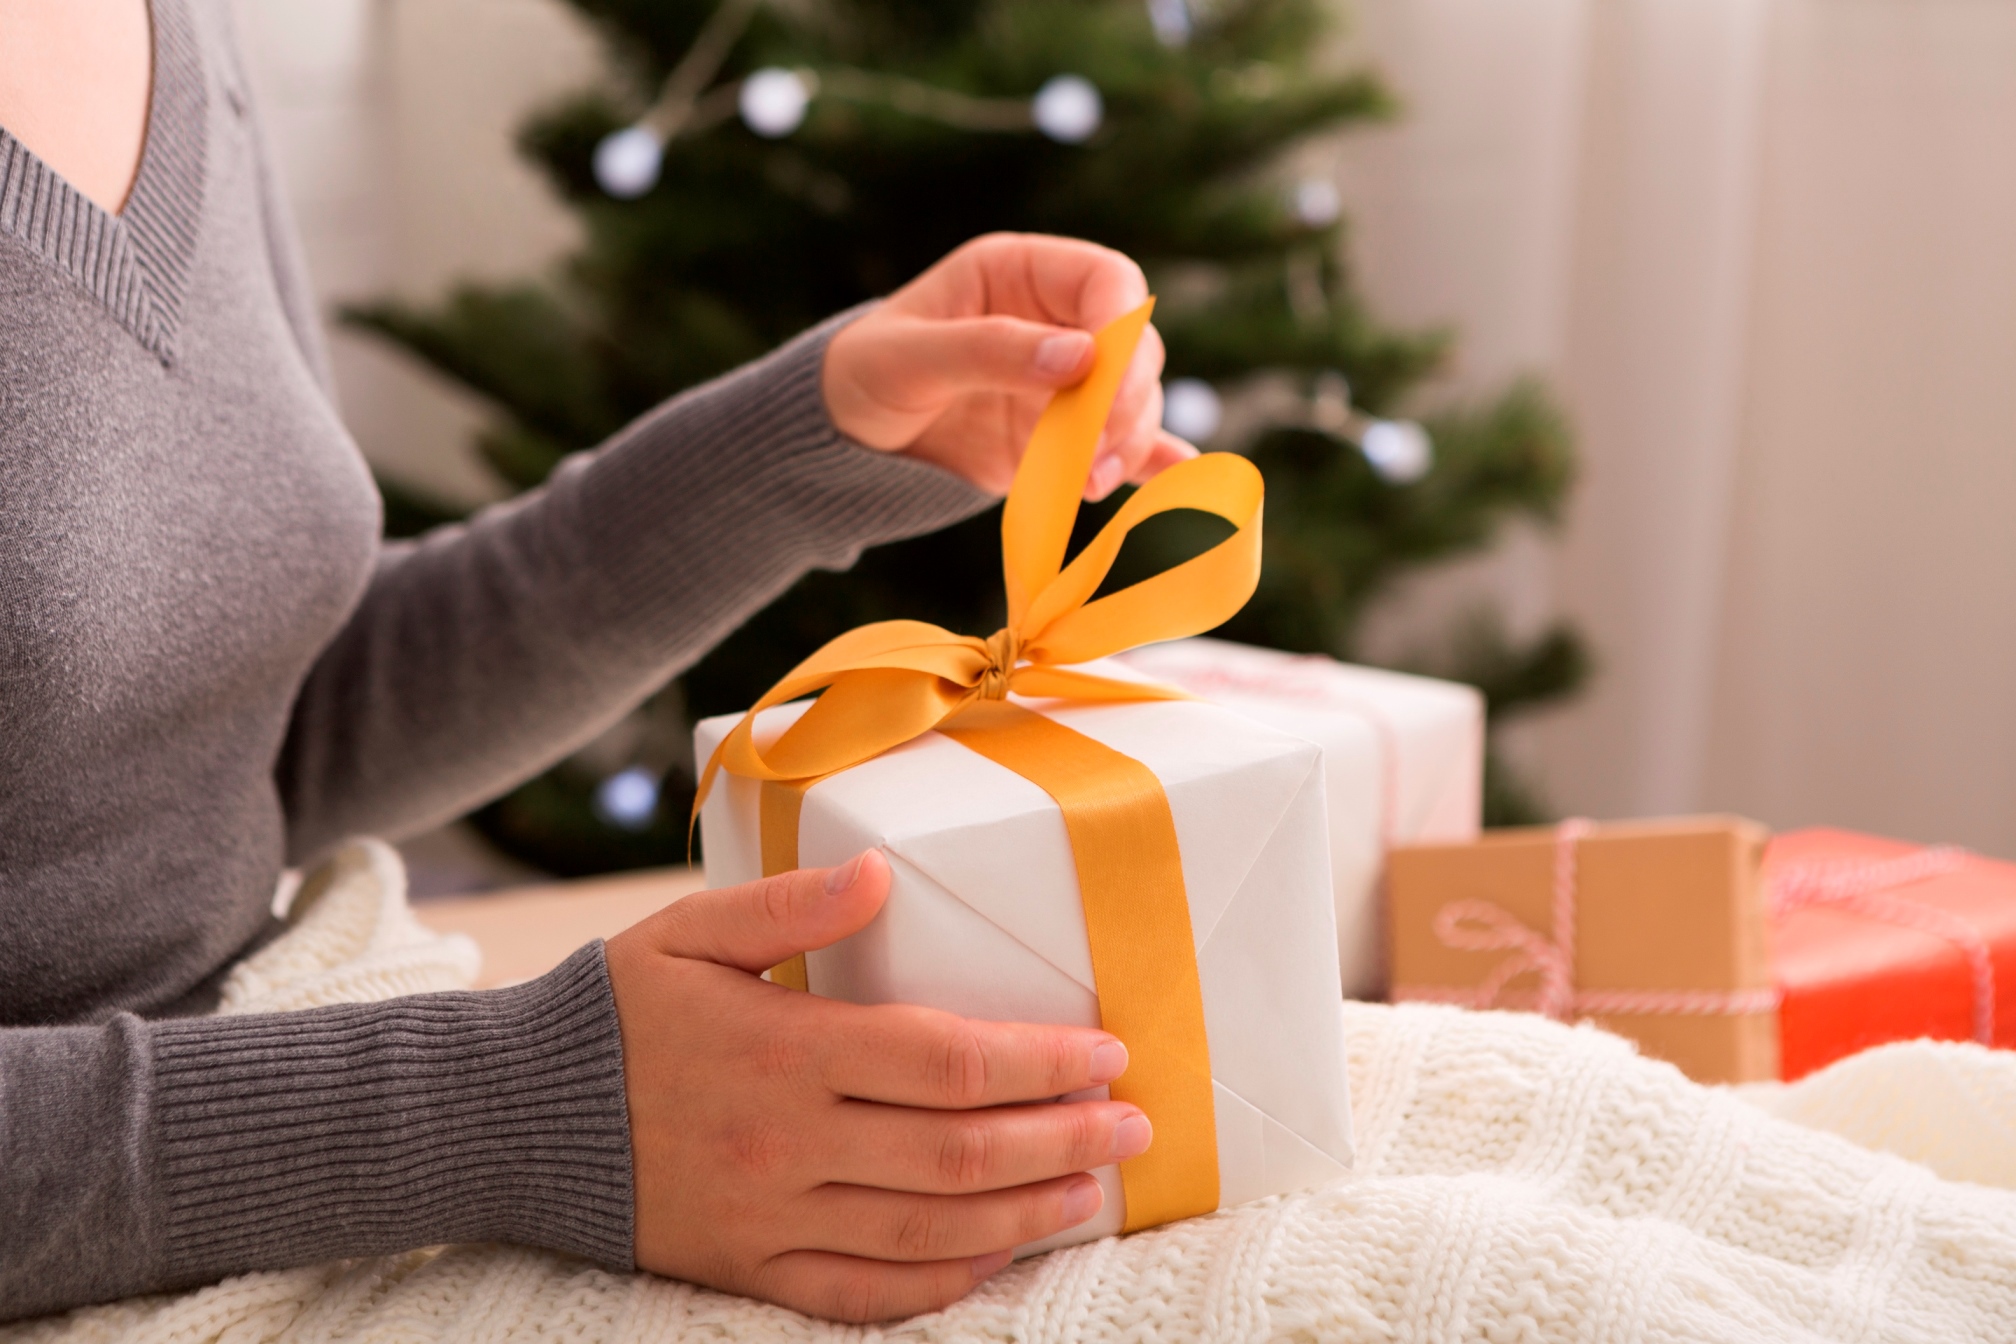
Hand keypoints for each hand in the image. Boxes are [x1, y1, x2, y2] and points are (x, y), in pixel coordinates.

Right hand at [604, 850, 1149, 1321]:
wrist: (505, 1119)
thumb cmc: (610, 1013)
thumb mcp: (688, 933)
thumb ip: (789, 906)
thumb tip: (882, 874)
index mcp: (784, 1050)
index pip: (945, 1059)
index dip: (1039, 1061)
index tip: (1106, 1054)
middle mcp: (788, 1142)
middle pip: (958, 1152)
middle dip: (1062, 1140)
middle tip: (1133, 1126)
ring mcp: (770, 1218)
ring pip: (927, 1230)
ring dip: (1025, 1213)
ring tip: (1094, 1191)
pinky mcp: (748, 1270)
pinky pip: (863, 1293)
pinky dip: (941, 1282)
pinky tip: (995, 1257)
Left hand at [820, 233, 1198, 499]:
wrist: (845, 436)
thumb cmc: (867, 372)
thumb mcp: (912, 356)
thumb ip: (991, 351)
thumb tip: (1082, 358)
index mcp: (1022, 275)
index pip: (1107, 281)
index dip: (1122, 327)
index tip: (1105, 384)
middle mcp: (1056, 323)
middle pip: (1135, 347)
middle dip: (1128, 398)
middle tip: (1094, 448)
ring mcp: (1065, 383)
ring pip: (1134, 401)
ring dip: (1128, 440)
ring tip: (1089, 484)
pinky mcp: (1063, 437)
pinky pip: (1118, 444)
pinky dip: (1147, 461)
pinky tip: (1174, 477)